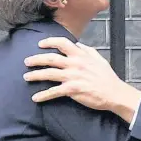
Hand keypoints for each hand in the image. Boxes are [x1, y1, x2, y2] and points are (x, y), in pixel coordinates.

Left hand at [23, 38, 140, 113]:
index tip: (40, 44)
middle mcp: (75, 64)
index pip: (62, 43)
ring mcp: (73, 77)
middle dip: (36, 59)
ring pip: (49, 73)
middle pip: (51, 58)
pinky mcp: (72, 90)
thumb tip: (78, 44)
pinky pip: (54, 92)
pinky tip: (35, 98)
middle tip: (26, 61)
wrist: (114, 93)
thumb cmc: (107, 77)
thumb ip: (87, 50)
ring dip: (35, 75)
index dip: (49, 42)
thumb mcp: (99, 59)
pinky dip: (43, 95)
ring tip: (26, 77)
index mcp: (81, 55)